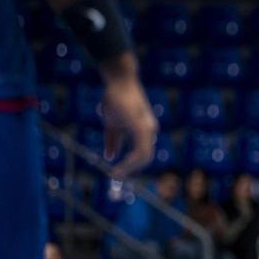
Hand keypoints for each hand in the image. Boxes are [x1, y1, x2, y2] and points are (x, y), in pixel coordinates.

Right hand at [99, 52, 157, 177]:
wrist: (118, 81)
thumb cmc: (116, 100)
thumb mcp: (111, 123)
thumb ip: (113, 140)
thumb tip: (109, 156)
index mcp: (144, 131)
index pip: (142, 154)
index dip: (131, 165)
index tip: (117, 173)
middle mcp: (149, 131)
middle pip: (145, 158)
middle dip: (131, 169)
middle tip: (116, 176)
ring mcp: (147, 128)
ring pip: (145, 156)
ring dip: (130, 167)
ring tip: (117, 174)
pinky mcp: (142, 127)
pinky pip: (140, 149)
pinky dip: (131, 160)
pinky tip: (120, 165)